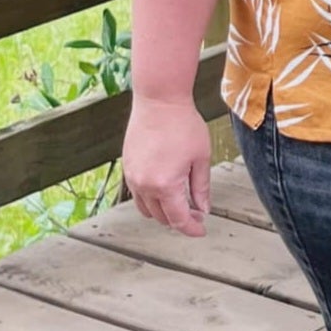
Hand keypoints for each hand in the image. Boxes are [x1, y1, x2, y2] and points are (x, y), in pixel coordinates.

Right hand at [123, 95, 211, 235]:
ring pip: (146, 209)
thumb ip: (201, 187)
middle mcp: (145, 185)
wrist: (159, 100)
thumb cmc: (183, 125)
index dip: (191, 229)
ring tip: (181, 202)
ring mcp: (133, 176)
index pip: (178, 219)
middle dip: (180, 219)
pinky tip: (165, 189)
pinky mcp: (127, 167)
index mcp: (165, 185)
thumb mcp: (200, 158)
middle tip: (197, 213)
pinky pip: (137, 194)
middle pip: (162, 217)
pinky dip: (151, 199)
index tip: (201, 230)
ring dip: (163, 211)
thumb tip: (203, 209)